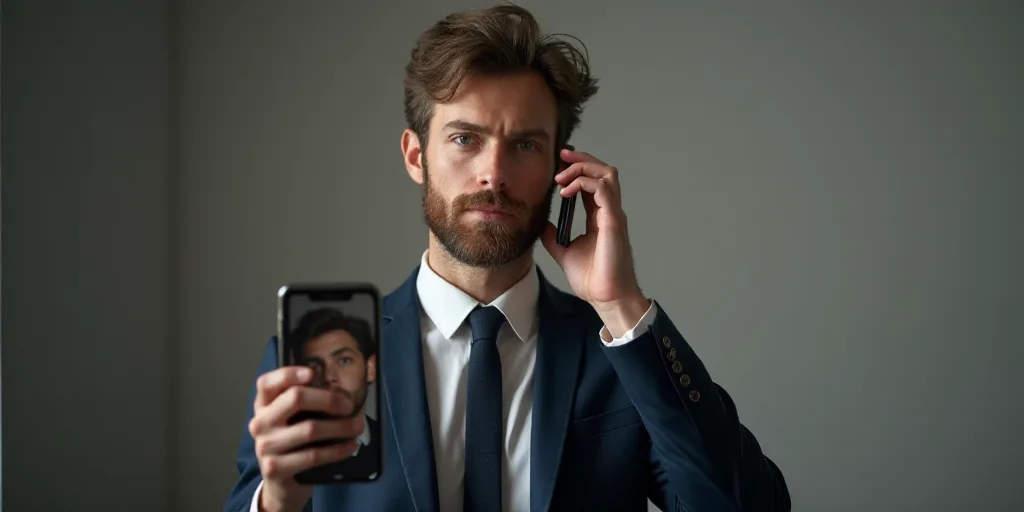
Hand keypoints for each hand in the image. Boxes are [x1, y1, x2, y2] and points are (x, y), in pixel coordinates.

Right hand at [249, 366, 364, 511]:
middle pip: (295, 398)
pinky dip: (337, 450)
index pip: (267, 382)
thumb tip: (342, 390)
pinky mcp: (275, 467)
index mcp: (264, 405)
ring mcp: (265, 446)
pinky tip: (349, 446)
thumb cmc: (294, 444)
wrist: (283, 484)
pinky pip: (313, 455)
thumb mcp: (294, 420)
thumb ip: (307, 403)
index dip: (290, 373)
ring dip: (340, 427)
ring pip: (310, 428)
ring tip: (357, 426)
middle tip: (349, 405)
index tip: (313, 373)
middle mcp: (260, 423)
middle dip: (329, 399)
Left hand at [542, 148, 650, 337]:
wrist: (605, 297)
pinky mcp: (614, 221)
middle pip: (603, 170)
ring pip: (607, 174)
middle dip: (582, 159)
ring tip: (562, 178)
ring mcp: (614, 214)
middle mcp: (609, 211)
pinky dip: (584, 183)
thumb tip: (542, 225)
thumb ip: (554, 236)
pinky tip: (567, 192)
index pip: (593, 181)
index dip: (579, 167)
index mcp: (599, 216)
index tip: (560, 161)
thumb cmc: (593, 279)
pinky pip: (603, 190)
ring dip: (583, 168)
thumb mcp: (564, 252)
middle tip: (561, 157)